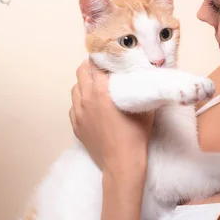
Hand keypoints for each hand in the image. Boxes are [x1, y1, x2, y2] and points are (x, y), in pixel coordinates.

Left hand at [69, 59, 153, 178]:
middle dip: (90, 67)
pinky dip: (80, 102)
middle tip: (101, 68)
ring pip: (75, 89)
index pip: (95, 65)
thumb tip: (145, 79)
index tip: (107, 56)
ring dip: (84, 84)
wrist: (122, 163)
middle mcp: (86, 99)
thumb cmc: (135, 136)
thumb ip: (141, 91)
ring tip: (95, 87)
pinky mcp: (76, 126)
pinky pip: (74, 107)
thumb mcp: (143, 109)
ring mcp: (78, 113)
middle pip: (81, 72)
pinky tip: (91, 106)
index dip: (101, 58)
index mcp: (101, 92)